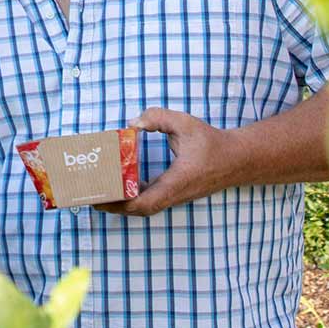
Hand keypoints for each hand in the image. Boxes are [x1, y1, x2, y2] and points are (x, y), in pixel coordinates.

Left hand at [96, 108, 240, 216]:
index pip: (145, 203)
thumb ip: (159, 118)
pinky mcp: (175, 193)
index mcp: (176, 182)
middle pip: (139, 210)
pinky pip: (150, 200)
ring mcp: (175, 196)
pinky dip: (132, 197)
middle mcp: (174, 194)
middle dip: (113, 206)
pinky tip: (120, 185)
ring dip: (122, 203)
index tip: (101, 199)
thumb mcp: (186, 123)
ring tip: (99, 192)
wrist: (238, 159)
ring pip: (144, 207)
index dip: (121, 205)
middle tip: (90, 195)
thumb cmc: (212, 142)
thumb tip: (132, 122)